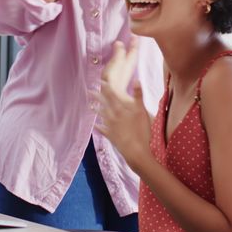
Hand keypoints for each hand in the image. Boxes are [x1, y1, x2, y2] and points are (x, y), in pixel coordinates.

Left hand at [92, 40, 151, 169]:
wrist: (136, 151)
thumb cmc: (141, 131)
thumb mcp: (142, 111)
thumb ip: (138, 95)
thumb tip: (136, 80)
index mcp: (120, 108)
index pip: (111, 95)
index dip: (106, 87)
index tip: (100, 81)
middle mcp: (113, 116)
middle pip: (103, 103)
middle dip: (97, 96)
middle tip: (89, 90)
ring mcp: (110, 126)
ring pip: (101, 116)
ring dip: (95, 110)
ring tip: (90, 106)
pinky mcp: (111, 136)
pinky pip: (102, 130)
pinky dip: (98, 127)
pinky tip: (94, 125)